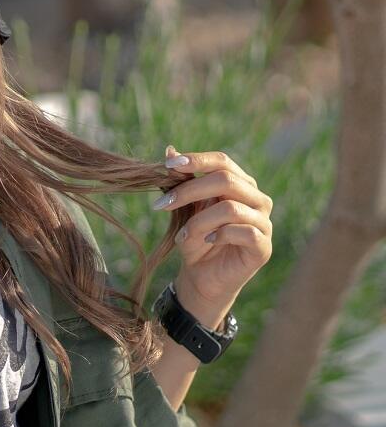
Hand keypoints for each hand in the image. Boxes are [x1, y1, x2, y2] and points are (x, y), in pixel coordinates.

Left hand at [154, 145, 272, 326]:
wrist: (202, 277)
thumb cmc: (195, 240)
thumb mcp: (184, 210)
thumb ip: (180, 182)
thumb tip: (169, 150)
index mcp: (240, 184)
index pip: (222, 161)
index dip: (196, 160)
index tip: (167, 165)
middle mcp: (257, 199)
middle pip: (226, 180)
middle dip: (189, 190)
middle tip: (162, 204)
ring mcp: (264, 222)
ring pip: (230, 208)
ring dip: (198, 221)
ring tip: (183, 236)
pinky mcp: (263, 246)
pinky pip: (243, 231)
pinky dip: (217, 235)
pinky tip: (206, 242)